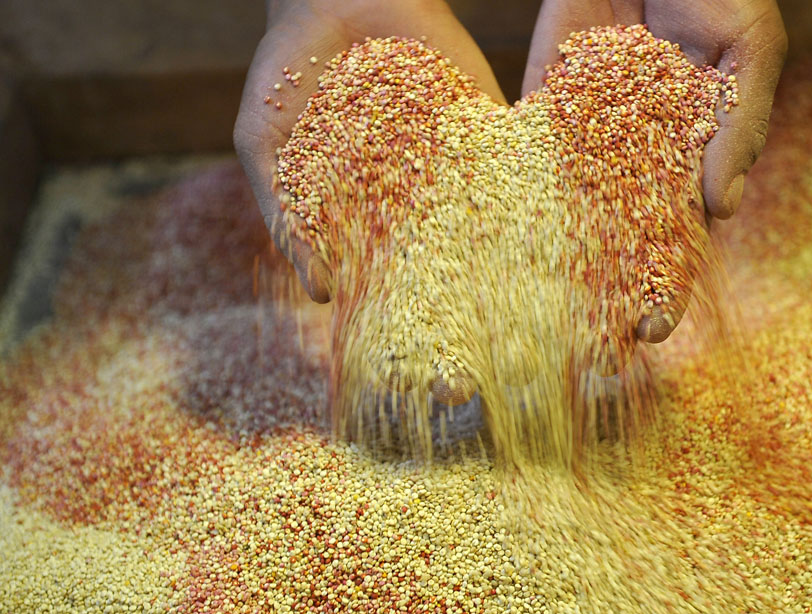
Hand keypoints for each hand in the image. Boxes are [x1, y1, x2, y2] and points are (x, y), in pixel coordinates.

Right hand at [234, 0, 505, 302]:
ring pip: (473, 209)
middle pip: (433, 242)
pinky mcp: (477, 117)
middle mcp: (408, 181)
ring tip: (499, 289)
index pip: (378, 257)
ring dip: (490, 247)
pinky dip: (518, 186)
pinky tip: (530, 224)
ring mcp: (445, 150)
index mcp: (360, 198)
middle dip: (446, 278)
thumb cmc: (284, 68)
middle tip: (457, 322)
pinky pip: (502, 156)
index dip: (390, 291)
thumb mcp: (264, 142)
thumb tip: (318, 294)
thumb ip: (284, 212)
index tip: (402, 330)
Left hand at [522, 0, 785, 343]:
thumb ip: (741, 122)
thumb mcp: (749, 46)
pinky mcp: (543, 110)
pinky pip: (525, 164)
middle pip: (620, 243)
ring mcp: (588, 138)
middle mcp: (639, 159)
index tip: (650, 330)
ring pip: (570, 217)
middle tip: (584, 351)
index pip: (680, 236)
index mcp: (694, 157)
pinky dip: (509, 208)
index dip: (667, 284)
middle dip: (604, 296)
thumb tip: (726, 210)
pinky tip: (491, 254)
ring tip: (533, 326)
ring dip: (554, 271)